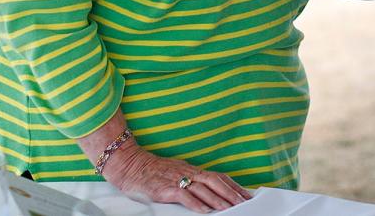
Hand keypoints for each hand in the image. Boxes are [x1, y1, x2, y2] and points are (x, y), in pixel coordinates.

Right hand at [106, 145, 250, 212]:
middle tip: (244, 201)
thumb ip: (189, 181)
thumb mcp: (175, 172)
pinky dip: (196, 203)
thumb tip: (206, 191)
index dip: (232, 185)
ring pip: (203, 189)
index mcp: (191, 169)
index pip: (217, 176)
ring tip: (230, 208)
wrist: (129, 164)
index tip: (244, 193)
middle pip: (214, 181)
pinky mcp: (164, 189)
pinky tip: (205, 210)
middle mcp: (187, 172)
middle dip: (231, 192)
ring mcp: (176, 179)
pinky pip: (183, 196)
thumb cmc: (151, 171)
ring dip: (218, 199)